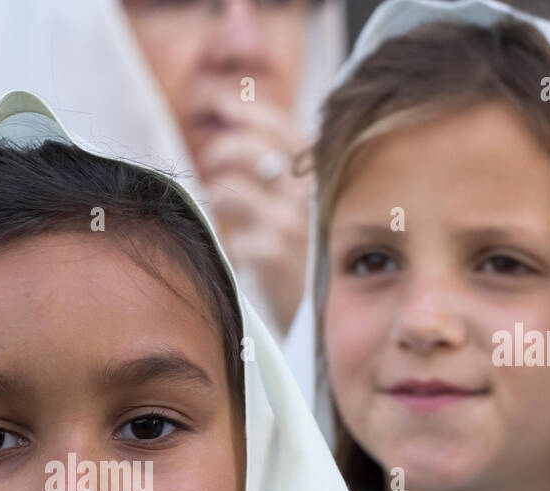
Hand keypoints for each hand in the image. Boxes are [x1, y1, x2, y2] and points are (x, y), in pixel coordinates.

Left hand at [195, 93, 311, 334]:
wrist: (338, 329)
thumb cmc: (322, 271)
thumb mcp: (319, 220)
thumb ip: (294, 184)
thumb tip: (249, 142)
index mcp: (325, 183)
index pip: (287, 131)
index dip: (254, 112)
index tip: (224, 103)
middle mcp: (309, 198)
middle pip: (254, 151)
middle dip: (223, 148)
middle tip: (211, 158)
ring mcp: (291, 226)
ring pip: (231, 192)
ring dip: (217, 197)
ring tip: (221, 208)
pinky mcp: (272, 258)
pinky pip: (233, 238)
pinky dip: (232, 247)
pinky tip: (242, 259)